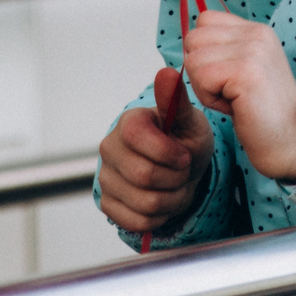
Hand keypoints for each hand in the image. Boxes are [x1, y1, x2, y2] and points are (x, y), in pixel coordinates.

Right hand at [98, 67, 212, 234]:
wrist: (180, 169)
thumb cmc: (184, 140)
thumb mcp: (189, 121)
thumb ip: (176, 101)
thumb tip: (166, 73)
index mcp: (128, 123)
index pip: (138, 137)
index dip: (168, 152)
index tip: (184, 155)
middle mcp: (110, 149)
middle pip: (143, 175)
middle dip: (175, 179)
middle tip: (182, 172)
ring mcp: (106, 178)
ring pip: (144, 203)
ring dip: (172, 200)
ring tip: (175, 186)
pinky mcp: (107, 204)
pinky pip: (137, 222)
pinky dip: (159, 217)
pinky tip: (163, 200)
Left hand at [182, 11, 295, 184]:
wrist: (292, 142)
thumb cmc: (262, 112)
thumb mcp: (245, 68)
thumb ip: (224, 48)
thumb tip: (188, 39)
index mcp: (257, 29)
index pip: (205, 20)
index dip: (205, 51)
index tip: (228, 76)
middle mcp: (257, 33)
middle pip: (194, 39)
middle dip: (201, 70)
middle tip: (230, 92)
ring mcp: (253, 50)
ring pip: (194, 59)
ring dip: (205, 88)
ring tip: (234, 100)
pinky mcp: (246, 71)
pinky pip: (202, 78)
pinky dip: (210, 99)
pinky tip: (235, 107)